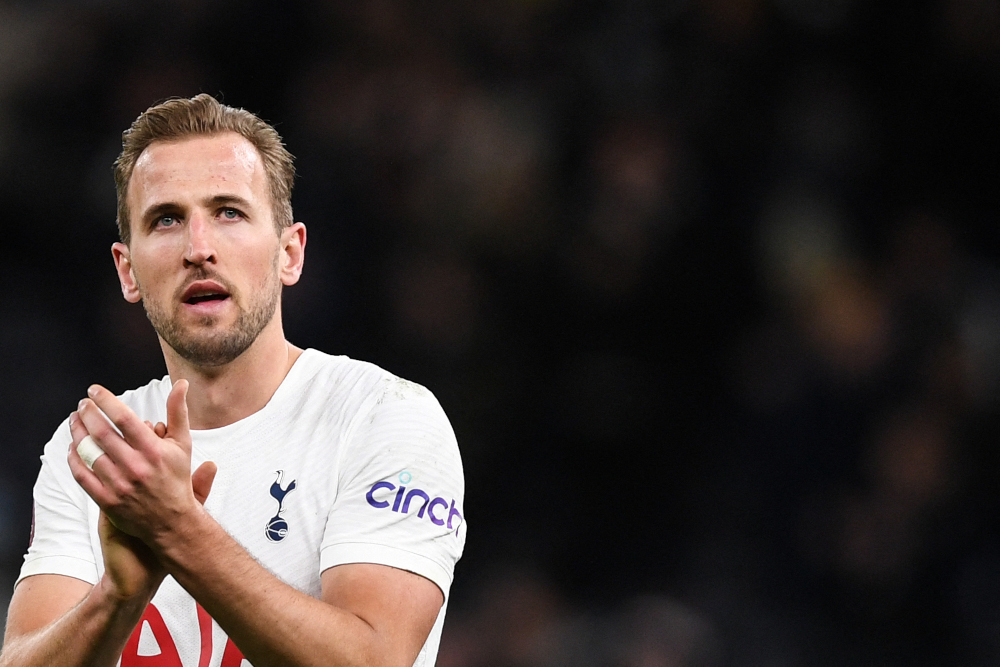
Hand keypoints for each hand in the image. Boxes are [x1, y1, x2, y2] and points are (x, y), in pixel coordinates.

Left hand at [68, 381, 216, 592]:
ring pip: (89, 453)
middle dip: (87, 413)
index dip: (106, 401)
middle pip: (102, 433)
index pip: (124, 418)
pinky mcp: (107, 501)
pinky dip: (74, 460)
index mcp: (154, 450)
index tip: (94, 391)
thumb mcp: (183, 444)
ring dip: (77, 433)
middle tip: (82, 404)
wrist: (172, 522)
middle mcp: (136, 466)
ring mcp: (119, 485)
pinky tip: (73, 448)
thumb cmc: (177, 479)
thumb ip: (179, 412)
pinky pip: (82, 476)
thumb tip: (180, 384)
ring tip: (75, 421)